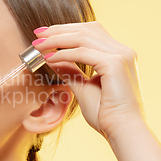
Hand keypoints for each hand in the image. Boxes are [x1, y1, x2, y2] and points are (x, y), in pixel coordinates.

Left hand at [33, 21, 145, 140]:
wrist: (122, 131)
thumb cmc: (106, 115)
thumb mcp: (83, 87)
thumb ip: (70, 71)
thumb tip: (53, 58)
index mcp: (119, 55)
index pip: (90, 32)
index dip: (66, 30)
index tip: (43, 34)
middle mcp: (123, 51)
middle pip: (87, 29)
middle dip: (59, 29)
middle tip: (37, 34)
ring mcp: (121, 55)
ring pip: (83, 37)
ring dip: (57, 39)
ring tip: (38, 45)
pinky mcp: (115, 64)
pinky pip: (83, 53)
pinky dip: (63, 54)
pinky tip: (48, 58)